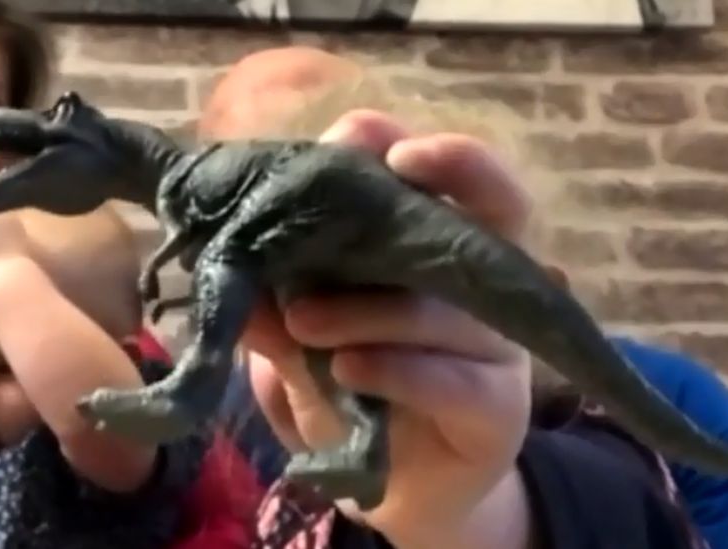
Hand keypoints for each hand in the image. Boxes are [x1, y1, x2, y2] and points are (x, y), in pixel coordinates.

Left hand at [244, 110, 532, 546]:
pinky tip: (346, 370)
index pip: (443, 175)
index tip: (359, 134)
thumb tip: (227, 273)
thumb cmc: (351, 390)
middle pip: (496, 207)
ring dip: (370, 307)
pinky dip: (396, 369)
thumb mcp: (300, 343)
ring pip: (447, 305)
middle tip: (390, 166)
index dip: (409, 144)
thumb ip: (271, 308)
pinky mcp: (500, 410)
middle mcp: (480, 286)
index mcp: (433, 251)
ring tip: (300, 320)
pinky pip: (456, 379)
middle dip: (448, 170)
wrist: (395, 485)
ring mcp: (498, 346)